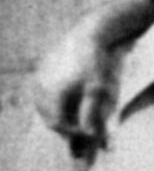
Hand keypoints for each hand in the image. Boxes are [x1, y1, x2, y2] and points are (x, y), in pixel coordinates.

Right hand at [33, 27, 118, 143]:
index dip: (71, 132)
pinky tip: (68, 100)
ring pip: (43, 106)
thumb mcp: (98, 90)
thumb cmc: (96, 63)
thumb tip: (92, 135)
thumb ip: (92, 113)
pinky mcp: (40, 70)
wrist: (89, 35)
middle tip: (82, 127)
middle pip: (47, 116)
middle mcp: (42, 86)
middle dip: (64, 124)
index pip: (56, 123)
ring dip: (57, 113)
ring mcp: (39, 77)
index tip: (87, 133)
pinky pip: (42, 93)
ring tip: (75, 115)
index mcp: (54, 93)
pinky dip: (53, 101)